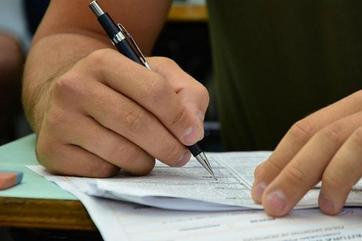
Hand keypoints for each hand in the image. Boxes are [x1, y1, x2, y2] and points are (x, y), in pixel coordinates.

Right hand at [34, 49, 208, 176]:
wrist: (70, 99)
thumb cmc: (121, 89)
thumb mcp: (157, 77)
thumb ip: (186, 94)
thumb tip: (193, 129)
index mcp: (104, 62)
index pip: (153, 91)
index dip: (179, 118)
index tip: (192, 135)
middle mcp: (74, 87)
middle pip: (137, 124)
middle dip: (168, 146)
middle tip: (181, 156)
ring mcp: (59, 119)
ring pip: (120, 152)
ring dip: (146, 161)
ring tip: (149, 156)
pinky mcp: (52, 150)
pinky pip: (101, 171)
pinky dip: (119, 171)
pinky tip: (117, 158)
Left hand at [252, 89, 361, 216]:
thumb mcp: (360, 147)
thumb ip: (324, 156)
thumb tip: (274, 178)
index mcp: (356, 107)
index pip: (306, 129)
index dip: (278, 159)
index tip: (259, 190)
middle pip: (327, 137)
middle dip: (295, 173)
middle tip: (276, 205)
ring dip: (338, 177)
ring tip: (327, 207)